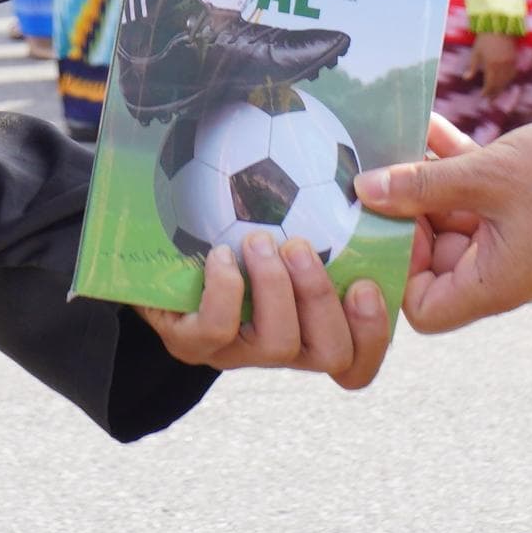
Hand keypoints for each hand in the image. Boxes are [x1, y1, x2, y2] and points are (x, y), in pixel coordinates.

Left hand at [138, 235, 392, 389]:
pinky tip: (220, 255)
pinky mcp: (193, 345)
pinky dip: (225, 288)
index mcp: (313, 328)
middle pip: (331, 354)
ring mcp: (238, 353)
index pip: (357, 360)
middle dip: (322, 297)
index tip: (365, 284)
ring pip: (279, 344)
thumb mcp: (281, 228)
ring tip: (259, 240)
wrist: (158, 261)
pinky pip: (217, 328)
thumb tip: (354, 172)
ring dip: (275, 286)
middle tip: (300, 246)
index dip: (373, 333)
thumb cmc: (234, 236)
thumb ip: (318, 211)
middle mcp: (283, 349)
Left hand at [355, 117, 531, 331]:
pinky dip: (454, 166)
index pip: (423, 309)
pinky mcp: (525, 209)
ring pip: (453, 217)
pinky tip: (432, 124)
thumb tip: (365, 191)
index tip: (391, 221)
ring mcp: (514, 240)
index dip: (400, 271)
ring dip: (426, 180)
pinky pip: (477, 194)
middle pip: (433, 258)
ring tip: (400, 137)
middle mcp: (501, 271)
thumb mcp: (487, 176)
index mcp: (493, 285)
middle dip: (407, 211)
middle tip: (382, 169)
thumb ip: (423, 185)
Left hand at [470, 23, 520, 97]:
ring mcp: (510, 63)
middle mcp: (502, 66)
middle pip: (499, 85)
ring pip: (507, 81)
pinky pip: (513, 74)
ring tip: (496, 93)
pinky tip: (504, 83)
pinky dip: (508, 80)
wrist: (498, 26)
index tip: (483, 96)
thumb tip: (466, 79)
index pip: (490, 84)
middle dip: (494, 93)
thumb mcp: (475, 52)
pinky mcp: (514, 59)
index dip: (487, 92)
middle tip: (490, 100)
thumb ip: (472, 67)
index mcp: (491, 65)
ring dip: (502, 88)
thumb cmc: (484, 39)